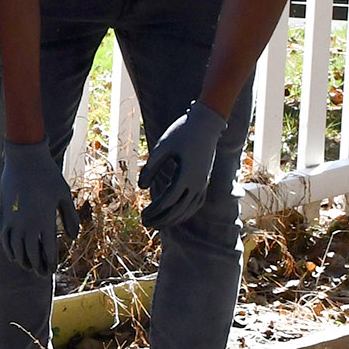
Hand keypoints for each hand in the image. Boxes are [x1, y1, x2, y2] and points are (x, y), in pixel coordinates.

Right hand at [0, 140, 80, 278]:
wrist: (25, 159)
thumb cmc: (48, 175)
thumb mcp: (64, 195)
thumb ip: (70, 217)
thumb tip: (72, 238)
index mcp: (45, 220)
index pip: (48, 250)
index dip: (51, 262)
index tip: (53, 268)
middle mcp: (28, 224)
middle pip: (31, 254)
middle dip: (37, 267)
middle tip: (42, 274)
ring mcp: (14, 220)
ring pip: (16, 249)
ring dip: (23, 261)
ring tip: (28, 267)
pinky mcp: (4, 214)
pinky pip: (4, 238)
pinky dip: (8, 249)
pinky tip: (13, 254)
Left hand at [137, 102, 229, 229]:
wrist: (206, 123)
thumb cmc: (181, 132)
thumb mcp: (161, 147)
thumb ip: (151, 167)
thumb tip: (142, 188)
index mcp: (187, 175)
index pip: (168, 201)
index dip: (155, 211)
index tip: (142, 216)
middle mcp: (197, 183)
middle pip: (179, 210)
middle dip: (162, 219)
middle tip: (145, 223)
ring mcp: (203, 182)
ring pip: (189, 209)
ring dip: (174, 218)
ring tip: (159, 224)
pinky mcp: (204, 180)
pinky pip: (196, 203)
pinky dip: (186, 212)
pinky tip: (176, 215)